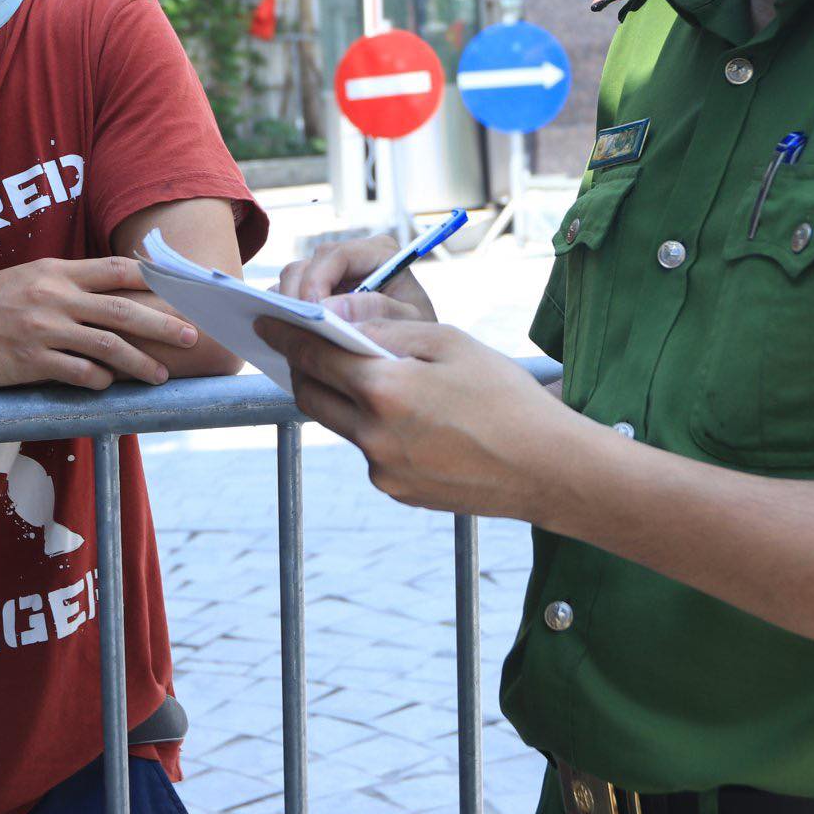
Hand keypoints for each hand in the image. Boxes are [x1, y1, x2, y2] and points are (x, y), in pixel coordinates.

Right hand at [0, 257, 198, 390]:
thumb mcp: (26, 280)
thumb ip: (64, 283)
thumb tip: (108, 290)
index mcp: (56, 272)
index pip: (117, 269)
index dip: (154, 280)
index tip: (182, 291)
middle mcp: (54, 297)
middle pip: (124, 309)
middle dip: (164, 324)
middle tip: (191, 337)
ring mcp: (42, 329)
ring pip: (107, 345)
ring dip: (140, 363)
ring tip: (161, 376)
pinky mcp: (29, 362)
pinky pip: (77, 372)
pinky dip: (99, 381)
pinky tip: (110, 387)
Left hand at [257, 317, 566, 519]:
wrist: (547, 468)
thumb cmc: (505, 395)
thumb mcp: (449, 342)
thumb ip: (386, 332)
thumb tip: (339, 322)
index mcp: (384, 389)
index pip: (314, 355)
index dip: (286, 335)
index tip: (267, 322)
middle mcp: (373, 434)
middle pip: (312, 395)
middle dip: (303, 368)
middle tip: (304, 347)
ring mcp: (382, 469)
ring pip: (341, 424)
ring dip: (342, 399)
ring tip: (364, 378)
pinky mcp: (395, 491)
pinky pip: (369, 450)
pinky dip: (374, 428)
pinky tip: (409, 417)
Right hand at [276, 235, 437, 323]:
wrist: (415, 352)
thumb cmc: (417, 332)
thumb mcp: (410, 323)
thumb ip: (378, 311)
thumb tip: (331, 309)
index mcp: (378, 252)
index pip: (337, 255)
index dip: (318, 280)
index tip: (314, 312)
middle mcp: (349, 258)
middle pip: (307, 265)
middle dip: (298, 296)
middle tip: (299, 329)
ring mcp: (328, 275)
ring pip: (291, 279)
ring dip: (288, 306)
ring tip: (297, 336)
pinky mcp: (313, 293)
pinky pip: (285, 296)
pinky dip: (284, 314)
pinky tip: (293, 336)